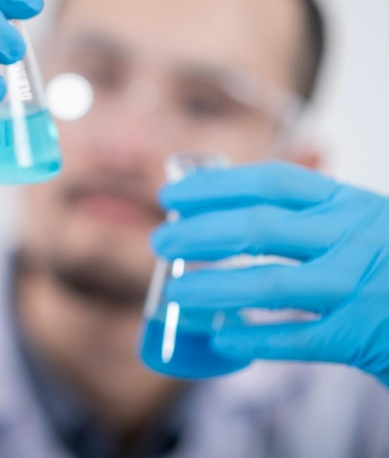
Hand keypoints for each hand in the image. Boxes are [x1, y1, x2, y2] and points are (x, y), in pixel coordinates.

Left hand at [152, 161, 388, 386]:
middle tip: (160, 242)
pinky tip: (222, 339)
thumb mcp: (359, 222)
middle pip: (257, 228)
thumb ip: (309, 217)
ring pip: (267, 284)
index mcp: (348, 202)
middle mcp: (352, 237)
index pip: (271, 182)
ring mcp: (359, 286)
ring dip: (212, 289)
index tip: (173, 196)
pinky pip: (295, 339)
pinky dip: (254, 340)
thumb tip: (226, 213)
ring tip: (173, 295)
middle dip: (199, 234)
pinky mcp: (361, 336)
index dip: (216, 186)